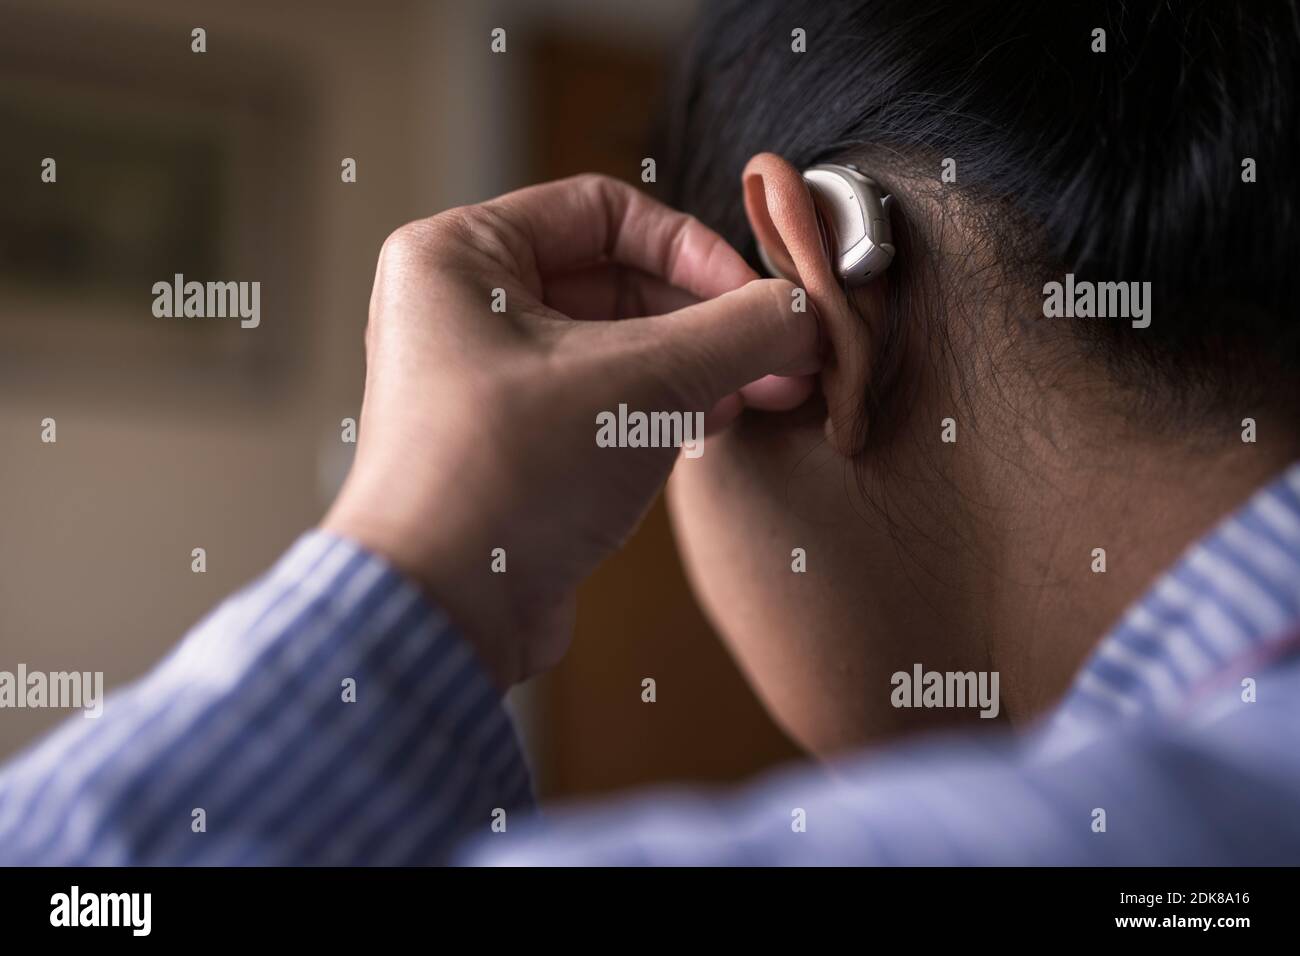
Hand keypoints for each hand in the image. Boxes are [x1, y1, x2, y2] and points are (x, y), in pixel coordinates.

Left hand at [322, 174, 820, 686]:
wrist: (442, 613)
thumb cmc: (504, 477)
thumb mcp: (641, 383)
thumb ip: (738, 331)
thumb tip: (804, 311)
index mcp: (460, 256)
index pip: (603, 209)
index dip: (693, 247)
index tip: (755, 295)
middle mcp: (463, 308)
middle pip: (616, 279)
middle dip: (709, 318)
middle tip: (783, 352)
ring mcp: (485, 379)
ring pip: (616, 344)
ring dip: (698, 365)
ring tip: (767, 392)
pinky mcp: (511, 442)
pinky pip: (600, 399)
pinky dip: (661, 406)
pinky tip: (717, 424)